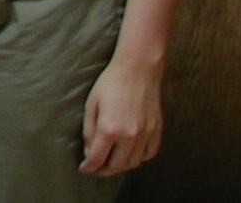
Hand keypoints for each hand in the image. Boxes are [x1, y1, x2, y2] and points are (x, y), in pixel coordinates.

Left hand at [80, 57, 163, 175]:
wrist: (137, 70)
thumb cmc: (110, 84)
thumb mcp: (92, 104)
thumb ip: (89, 130)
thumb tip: (89, 151)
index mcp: (110, 129)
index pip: (97, 159)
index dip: (89, 167)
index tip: (83, 169)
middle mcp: (130, 136)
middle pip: (116, 166)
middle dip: (103, 170)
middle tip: (95, 169)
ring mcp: (146, 135)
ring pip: (133, 163)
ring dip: (121, 166)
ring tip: (111, 163)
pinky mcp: (157, 131)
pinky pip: (148, 154)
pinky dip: (138, 158)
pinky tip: (130, 154)